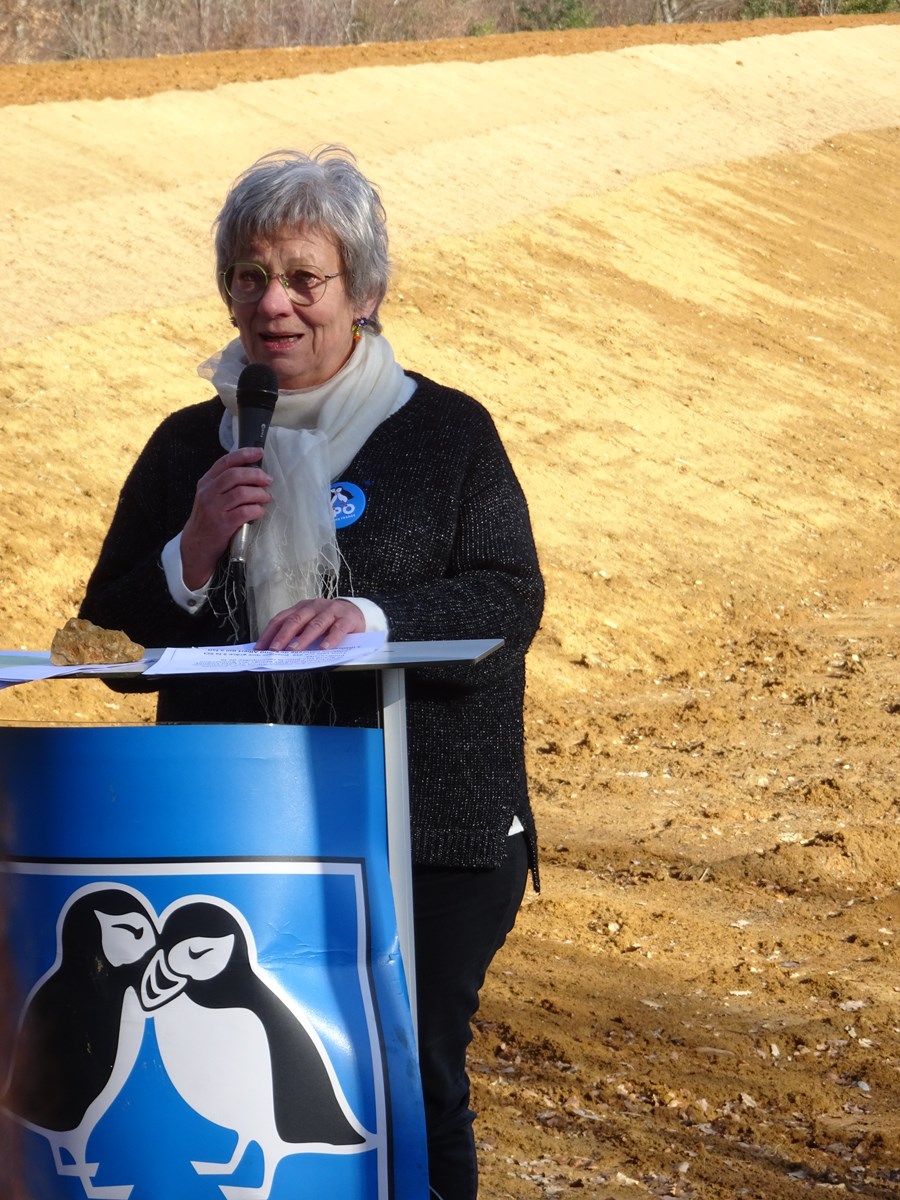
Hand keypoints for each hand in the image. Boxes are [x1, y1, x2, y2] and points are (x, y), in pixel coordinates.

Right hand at [180, 448, 271, 588]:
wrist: (197, 544)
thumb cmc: (209, 518)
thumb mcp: (211, 496)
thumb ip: (225, 483)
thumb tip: (253, 472)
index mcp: (206, 482)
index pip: (225, 462)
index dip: (244, 455)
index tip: (259, 452)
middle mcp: (208, 493)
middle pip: (235, 475)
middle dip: (256, 475)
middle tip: (268, 480)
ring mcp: (214, 508)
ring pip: (242, 493)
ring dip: (259, 494)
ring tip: (266, 497)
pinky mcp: (223, 524)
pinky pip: (245, 512)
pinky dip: (256, 510)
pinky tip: (260, 511)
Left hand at [255, 599, 365, 651]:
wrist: (356, 612)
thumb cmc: (328, 621)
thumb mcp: (310, 623)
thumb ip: (296, 632)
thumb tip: (276, 650)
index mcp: (302, 608)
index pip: (281, 619)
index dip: (269, 633)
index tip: (260, 648)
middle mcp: (314, 607)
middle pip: (296, 620)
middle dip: (283, 636)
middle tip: (274, 650)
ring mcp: (331, 611)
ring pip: (315, 624)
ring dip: (303, 638)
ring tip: (294, 650)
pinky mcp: (347, 619)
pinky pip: (337, 629)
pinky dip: (330, 639)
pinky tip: (324, 648)